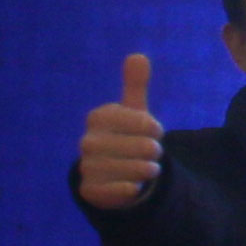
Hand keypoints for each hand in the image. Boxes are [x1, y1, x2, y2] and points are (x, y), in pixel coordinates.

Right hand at [76, 52, 163, 209]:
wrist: (110, 173)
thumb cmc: (126, 137)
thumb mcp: (133, 112)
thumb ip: (134, 86)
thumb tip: (138, 56)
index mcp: (98, 118)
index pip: (133, 120)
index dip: (149, 126)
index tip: (157, 129)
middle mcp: (88, 141)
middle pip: (132, 146)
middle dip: (149, 149)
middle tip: (154, 151)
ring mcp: (87, 166)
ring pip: (125, 168)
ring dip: (143, 168)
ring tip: (150, 167)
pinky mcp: (90, 190)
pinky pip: (114, 190)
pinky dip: (128, 187)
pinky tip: (135, 185)